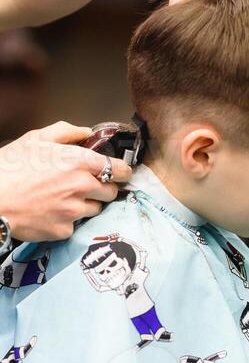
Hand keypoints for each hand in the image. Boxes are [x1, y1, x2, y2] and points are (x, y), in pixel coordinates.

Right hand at [0, 122, 131, 241]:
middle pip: (112, 191)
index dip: (122, 171)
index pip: (119, 169)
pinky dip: (68, 220)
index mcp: (79, 162)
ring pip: (96, 209)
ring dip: (88, 204)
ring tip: (65, 198)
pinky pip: (76, 225)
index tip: (121, 172)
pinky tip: (52, 211)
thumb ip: (66, 132)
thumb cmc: (9, 167)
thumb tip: (87, 132)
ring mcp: (73, 211)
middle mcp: (82, 187)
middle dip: (103, 187)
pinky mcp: (63, 230)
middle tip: (87, 185)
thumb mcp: (35, 139)